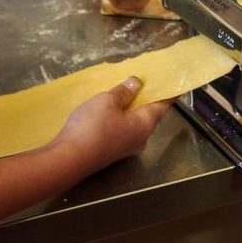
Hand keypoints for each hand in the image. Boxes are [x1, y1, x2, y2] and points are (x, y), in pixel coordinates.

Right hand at [54, 77, 170, 171]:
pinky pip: (123, 131)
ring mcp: (127, 148)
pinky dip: (121, 119)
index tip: (173, 83)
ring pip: (135, 124)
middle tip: (144, 83)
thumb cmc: (92, 127)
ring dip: (132, 109)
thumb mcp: (107, 101)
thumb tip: (137, 83)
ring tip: (125, 93)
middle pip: (150, 115)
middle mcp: (141, 138)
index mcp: (146, 124)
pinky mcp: (112, 152)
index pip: (164, 105)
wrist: (68, 159)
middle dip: (148, 99)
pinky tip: (110, 111)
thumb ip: (124, 91)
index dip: (168, 92)